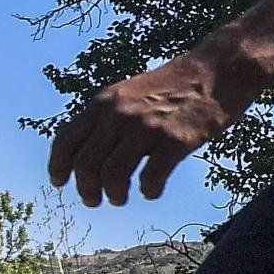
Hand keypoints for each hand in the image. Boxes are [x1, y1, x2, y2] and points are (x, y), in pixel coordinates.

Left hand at [47, 51, 246, 206]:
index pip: (66, 139)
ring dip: (113, 194)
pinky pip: (151, 177)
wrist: (215, 72)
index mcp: (103, 102)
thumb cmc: (174, 86)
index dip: (58, 165)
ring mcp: (146, 127)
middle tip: (92, 201)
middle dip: (86, 188)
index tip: (60, 182)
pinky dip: (148, 191)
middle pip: (87, 163)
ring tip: (119, 199)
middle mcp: (119, 115)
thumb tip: (90, 149)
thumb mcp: (129, 93)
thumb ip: (107, 116)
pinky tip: (152, 191)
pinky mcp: (175, 141)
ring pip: (113, 174)